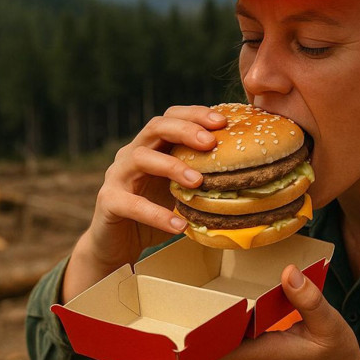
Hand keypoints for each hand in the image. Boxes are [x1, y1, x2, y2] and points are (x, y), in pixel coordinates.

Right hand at [62, 106, 226, 301]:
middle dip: (185, 130)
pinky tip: (180, 224)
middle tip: (211, 142)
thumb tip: (251, 174)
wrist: (117, 244)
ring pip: (140, 157)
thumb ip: (203, 177)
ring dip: (172, 166)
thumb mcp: (181, 190)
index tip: (223, 121)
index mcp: (152, 146)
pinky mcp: (109, 202)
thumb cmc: (156, 212)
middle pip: (155, 127)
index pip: (171, 117)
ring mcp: (116, 176)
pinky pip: (131, 203)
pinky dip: (157, 213)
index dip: (195, 114)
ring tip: (198, 182)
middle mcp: (132, 154)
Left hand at [215, 265, 359, 359]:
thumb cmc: (338, 357)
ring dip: (220, 326)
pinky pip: (237, 348)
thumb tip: (288, 272)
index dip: (206, 331)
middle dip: (208, 323)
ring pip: (224, 347)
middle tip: (209, 291)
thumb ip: (308, 300)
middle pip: (214, 347)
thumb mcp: (330, 324)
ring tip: (220, 295)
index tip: (204, 306)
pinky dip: (234, 331)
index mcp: (267, 355)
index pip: (220, 349)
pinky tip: (240, 310)